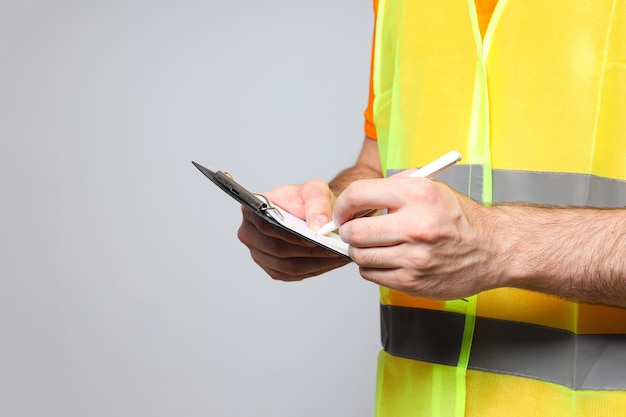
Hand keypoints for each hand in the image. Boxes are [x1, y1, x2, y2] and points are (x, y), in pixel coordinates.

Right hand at [237, 180, 350, 280]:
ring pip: (287, 266)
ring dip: (315, 262)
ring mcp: (259, 254)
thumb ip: (317, 202)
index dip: (290, 234)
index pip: (266, 225)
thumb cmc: (306, 199)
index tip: (313, 238)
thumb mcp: (315, 190)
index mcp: (252, 209)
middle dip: (307, 251)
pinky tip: (330, 260)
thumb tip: (317, 226)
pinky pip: (293, 274)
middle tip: (333, 249)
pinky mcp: (273, 269)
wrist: (312, 212)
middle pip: (277, 249)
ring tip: (336, 255)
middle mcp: (250, 233)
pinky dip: (314, 269)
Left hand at [332, 173, 501, 298]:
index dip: (342, 205)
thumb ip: (393, 189)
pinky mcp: (413, 282)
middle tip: (355, 230)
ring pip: (359, 256)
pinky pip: (371, 274)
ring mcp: (414, 257)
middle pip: (354, 232)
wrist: (494, 249)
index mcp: (418, 194)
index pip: (358, 195)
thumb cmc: (459, 218)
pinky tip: (388, 258)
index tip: (342, 212)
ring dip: (361, 250)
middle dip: (349, 231)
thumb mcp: (430, 188)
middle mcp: (416, 226)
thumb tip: (353, 200)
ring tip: (376, 244)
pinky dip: (373, 267)